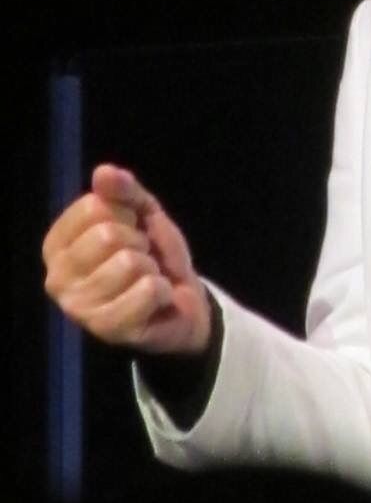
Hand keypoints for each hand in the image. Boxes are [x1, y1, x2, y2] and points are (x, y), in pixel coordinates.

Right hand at [42, 165, 210, 354]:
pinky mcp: (107, 330)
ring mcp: (79, 308)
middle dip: (139, 242)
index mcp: (56, 245)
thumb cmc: (153, 254)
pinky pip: (147, 290)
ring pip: (129, 263)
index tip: (130, 230)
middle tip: (141, 258)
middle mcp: (56, 278)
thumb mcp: (142, 213)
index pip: (93, 206)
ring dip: (151, 268)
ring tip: (146, 279)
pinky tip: (155, 300)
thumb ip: (124, 191)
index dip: (125, 213)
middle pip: (107, 235)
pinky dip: (162, 289)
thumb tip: (103, 172)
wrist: (182, 301)